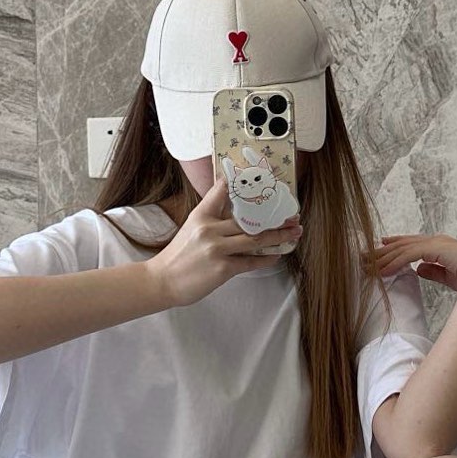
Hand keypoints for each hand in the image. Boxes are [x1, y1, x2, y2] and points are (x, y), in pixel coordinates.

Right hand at [151, 175, 300, 307]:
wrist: (162, 281)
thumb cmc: (179, 255)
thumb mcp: (192, 228)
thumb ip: (212, 216)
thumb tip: (236, 209)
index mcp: (201, 215)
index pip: (222, 191)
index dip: (242, 182)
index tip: (263, 176)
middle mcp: (209, 229)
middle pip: (248, 219)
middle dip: (274, 217)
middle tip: (292, 215)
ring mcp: (216, 248)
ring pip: (254, 239)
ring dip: (278, 236)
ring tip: (293, 232)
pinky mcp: (222, 268)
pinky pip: (251, 262)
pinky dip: (266, 258)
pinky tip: (277, 255)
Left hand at [362, 232, 456, 294]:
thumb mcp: (448, 275)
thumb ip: (434, 270)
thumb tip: (419, 269)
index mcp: (441, 246)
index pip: (412, 243)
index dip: (395, 245)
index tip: (380, 247)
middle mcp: (436, 241)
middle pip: (403, 243)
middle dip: (383, 250)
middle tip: (364, 256)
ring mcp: (436, 243)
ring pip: (403, 248)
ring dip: (384, 257)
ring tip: (367, 265)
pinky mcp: (435, 249)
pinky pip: (409, 255)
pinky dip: (394, 262)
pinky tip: (382, 270)